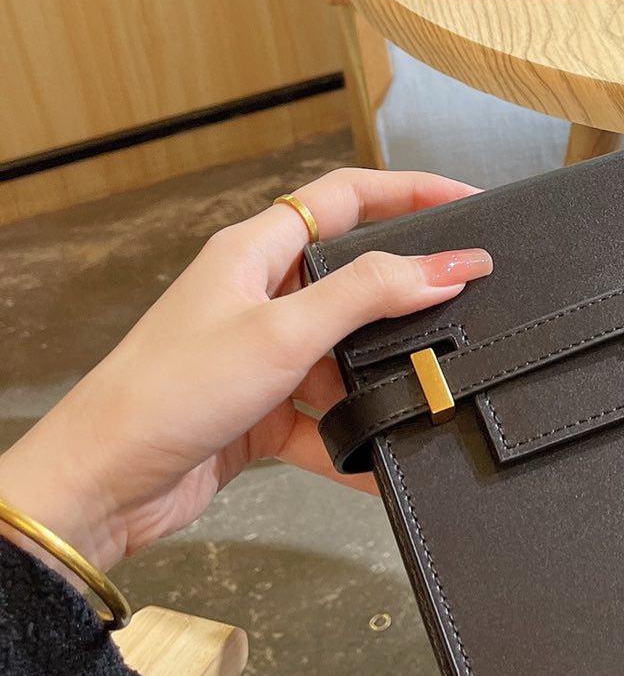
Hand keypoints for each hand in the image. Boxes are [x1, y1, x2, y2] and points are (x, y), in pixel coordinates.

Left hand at [0, 169, 490, 576]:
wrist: (102, 484)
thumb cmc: (167, 392)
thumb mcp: (283, 333)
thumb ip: (370, 295)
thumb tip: (447, 266)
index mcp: (256, 251)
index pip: (348, 197)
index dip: (411, 192)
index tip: (470, 204)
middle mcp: (259, 295)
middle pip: (355, 280)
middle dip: (408, 300)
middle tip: (470, 308)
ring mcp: (260, 356)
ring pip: (345, 356)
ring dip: (380, 382)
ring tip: (425, 397)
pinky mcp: (260, 413)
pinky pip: (325, 421)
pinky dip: (352, 442)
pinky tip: (379, 464)